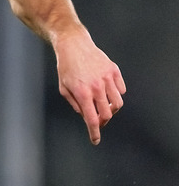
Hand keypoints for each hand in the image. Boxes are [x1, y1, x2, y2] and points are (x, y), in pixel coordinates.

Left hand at [55, 29, 125, 144]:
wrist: (74, 45)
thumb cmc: (66, 68)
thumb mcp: (64, 89)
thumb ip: (76, 105)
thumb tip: (86, 116)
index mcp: (83, 93)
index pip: (92, 119)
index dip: (94, 133)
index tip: (95, 140)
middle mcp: (97, 87)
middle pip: (108, 114)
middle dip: (103, 121)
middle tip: (98, 121)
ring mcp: (107, 78)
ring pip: (118, 103)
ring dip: (111, 109)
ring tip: (103, 106)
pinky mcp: (114, 70)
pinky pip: (121, 89)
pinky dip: (116, 95)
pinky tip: (107, 92)